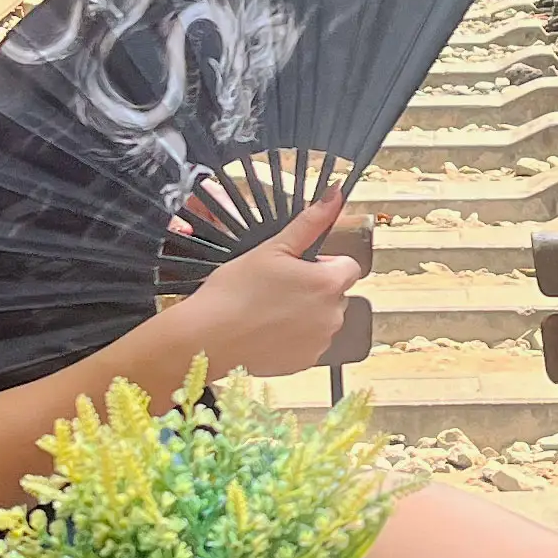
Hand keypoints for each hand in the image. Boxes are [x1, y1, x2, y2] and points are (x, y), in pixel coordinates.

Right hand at [166, 194, 358, 380]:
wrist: (208, 337)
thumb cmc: (235, 291)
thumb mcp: (273, 248)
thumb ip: (310, 222)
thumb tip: (336, 195)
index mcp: (328, 283)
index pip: (348, 266)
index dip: (324, 262)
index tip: (298, 266)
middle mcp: (333, 315)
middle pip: (336, 293)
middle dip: (314, 288)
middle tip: (277, 287)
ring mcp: (321, 341)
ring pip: (323, 319)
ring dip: (306, 313)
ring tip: (269, 309)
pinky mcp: (306, 362)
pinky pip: (310, 343)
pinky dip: (295, 337)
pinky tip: (268, 330)